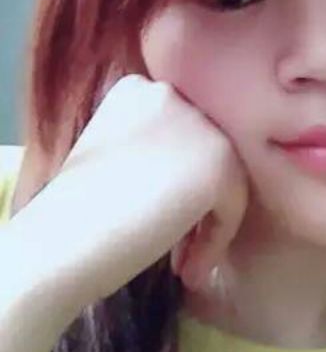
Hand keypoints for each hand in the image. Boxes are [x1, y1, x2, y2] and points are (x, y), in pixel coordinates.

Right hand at [14, 74, 248, 305]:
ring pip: (226, 178)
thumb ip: (156, 147)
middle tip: (179, 243)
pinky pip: (233, 206)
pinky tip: (187, 268)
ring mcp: (198, 124)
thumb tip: (193, 170)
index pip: (182, 131)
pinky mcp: (219, 161)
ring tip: (183, 260)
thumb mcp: (117, 156)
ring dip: (208, 222)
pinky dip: (216, 240)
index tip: (162, 212)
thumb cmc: (76, 211)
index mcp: (140, 89)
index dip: (179, 176)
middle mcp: (172, 94)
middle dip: (197, 200)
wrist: (61, 242)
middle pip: (207, 152)